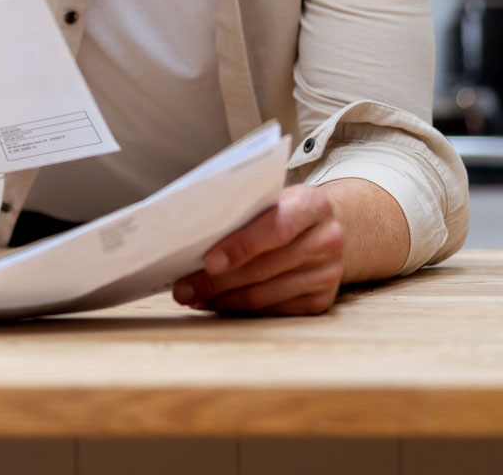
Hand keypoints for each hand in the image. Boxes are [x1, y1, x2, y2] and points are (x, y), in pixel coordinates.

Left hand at [171, 184, 345, 314]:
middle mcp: (327, 239)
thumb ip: (241, 211)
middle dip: (216, 281)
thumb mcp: (268, 198)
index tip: (209, 262)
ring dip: (222, 299)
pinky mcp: (320, 300)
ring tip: (191, 297)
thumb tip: (190, 237)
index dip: (241, 246)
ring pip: (264, 294)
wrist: (323, 228)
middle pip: (264, 267)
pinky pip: (272, 310)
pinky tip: (214, 302)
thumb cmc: (281, 210)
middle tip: (182, 288)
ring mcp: (327, 273)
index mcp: (313, 205)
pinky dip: (238, 308)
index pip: (276, 228)